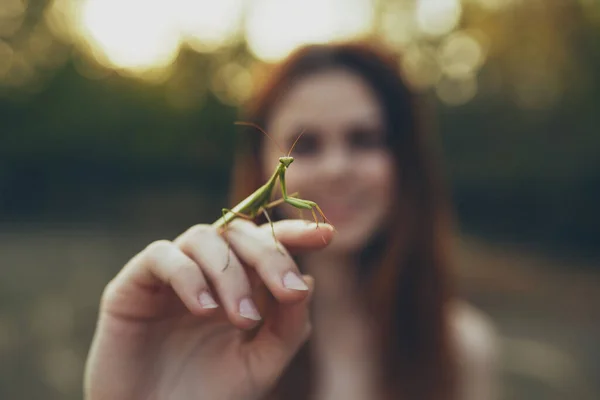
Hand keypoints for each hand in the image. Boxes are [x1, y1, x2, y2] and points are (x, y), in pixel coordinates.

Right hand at [84, 219, 333, 399]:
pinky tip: (203, 309)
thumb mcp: (261, 365)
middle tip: (289, 293)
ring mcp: (169, 274)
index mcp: (237, 284)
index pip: (266, 242)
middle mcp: (205, 272)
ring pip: (203, 238)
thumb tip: (309, 281)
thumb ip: (288, 327)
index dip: (295, 232)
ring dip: (231, 274)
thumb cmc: (208, 398)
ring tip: (243, 320)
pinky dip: (187, 275)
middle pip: (240, 233)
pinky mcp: (133, 284)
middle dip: (270, 256)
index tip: (327, 236)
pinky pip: (161, 256)